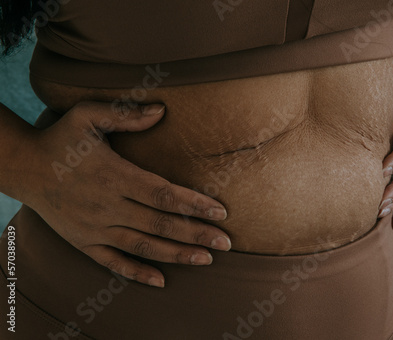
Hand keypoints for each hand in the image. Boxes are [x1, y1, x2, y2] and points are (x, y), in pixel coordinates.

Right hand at [24, 101, 231, 287]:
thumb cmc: (61, 139)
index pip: (163, 194)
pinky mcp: (83, 242)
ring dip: (177, 254)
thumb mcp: (87, 116)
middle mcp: (107, 206)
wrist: (23, 167)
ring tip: (207, 259)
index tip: (220, 211)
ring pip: (143, 246)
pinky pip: (112, 263)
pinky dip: (137, 273)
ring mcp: (95, 228)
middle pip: (160, 224)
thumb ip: (124, 115)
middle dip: (196, 234)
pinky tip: (161, 281)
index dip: (194, 204)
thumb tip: (162, 110)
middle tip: (226, 242)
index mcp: (113, 176)